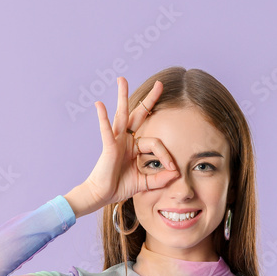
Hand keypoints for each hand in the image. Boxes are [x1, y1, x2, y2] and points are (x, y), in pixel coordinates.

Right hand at [79, 76, 180, 207]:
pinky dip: (103, 117)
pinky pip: (106, 130)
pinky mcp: (108, 146)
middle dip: (149, 99)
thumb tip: (176, 173)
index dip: (166, 155)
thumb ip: (160, 178)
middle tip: (159, 84)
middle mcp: (126, 140)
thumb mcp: (145, 183)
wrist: (101, 196)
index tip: (173, 169)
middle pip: (139, 115)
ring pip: (122, 114)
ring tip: (122, 79)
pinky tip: (99, 105)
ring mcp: (116, 141)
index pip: (156, 143)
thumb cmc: (120, 187)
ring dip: (122, 96)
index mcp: (135, 147)